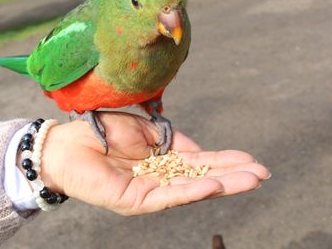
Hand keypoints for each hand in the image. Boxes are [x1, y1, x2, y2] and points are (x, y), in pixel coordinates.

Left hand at [39, 112, 269, 215]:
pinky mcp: (135, 201)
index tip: (252, 161)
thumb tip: (199, 149)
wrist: (69, 142)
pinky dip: (190, 192)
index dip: (226, 162)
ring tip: (249, 180)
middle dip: (232, 176)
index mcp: (164, 161)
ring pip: (190, 190)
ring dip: (221, 185)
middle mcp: (161, 178)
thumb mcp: (145, 131)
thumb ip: (172, 141)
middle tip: (263, 174)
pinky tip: (212, 187)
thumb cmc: (103, 132)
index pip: (201, 163)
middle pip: (202, 179)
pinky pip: (167, 197)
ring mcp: (150, 192)